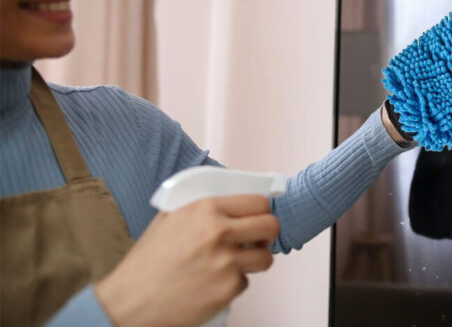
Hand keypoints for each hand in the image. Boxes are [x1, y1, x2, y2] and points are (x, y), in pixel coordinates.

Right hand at [95, 195, 279, 326]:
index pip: (257, 202)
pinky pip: (245, 283)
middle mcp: (218, 232)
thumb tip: (231, 205)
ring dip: (256, 262)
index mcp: (205, 209)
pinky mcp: (227, 289)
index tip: (258, 219)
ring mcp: (225, 262)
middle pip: (271, 226)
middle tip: (257, 241)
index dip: (261, 211)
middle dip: (267, 235)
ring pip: (266, 258)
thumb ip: (201, 209)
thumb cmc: (147, 262)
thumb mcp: (169, 219)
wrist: (128, 301)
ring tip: (237, 264)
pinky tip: (212, 284)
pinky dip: (233, 285)